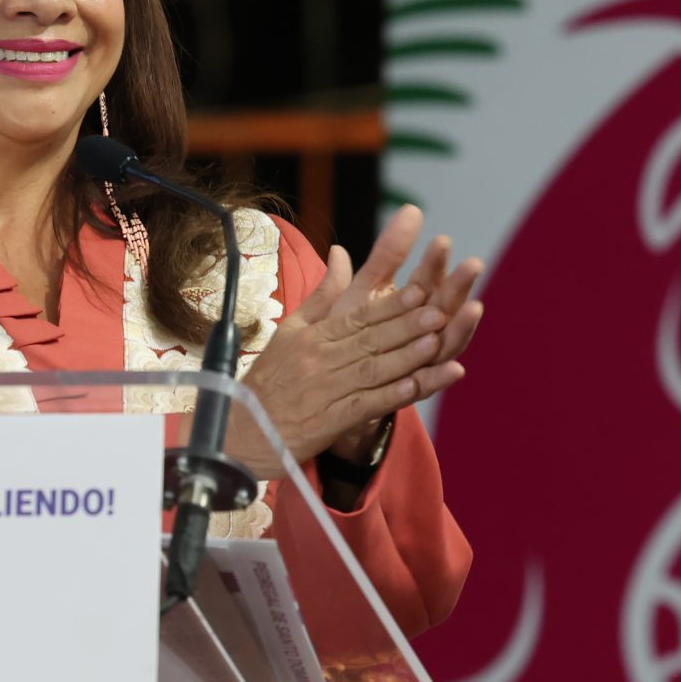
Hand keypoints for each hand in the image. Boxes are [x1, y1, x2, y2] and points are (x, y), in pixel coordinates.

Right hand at [234, 207, 480, 474]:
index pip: (357, 318)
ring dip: (406, 356)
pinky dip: (393, 395)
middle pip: (369, 340)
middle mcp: (320, 360)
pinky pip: (366, 405)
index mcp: (312, 337)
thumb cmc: (269, 378)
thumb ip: (322, 294)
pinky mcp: (330, 421)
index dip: (390, 306)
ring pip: (372, 370)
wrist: (242, 428)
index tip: (420, 291)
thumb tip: (341, 253)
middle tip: (438, 312)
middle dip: (407, 326)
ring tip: (436, 341)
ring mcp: (326, 391)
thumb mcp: (291, 329)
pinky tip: (417, 385)